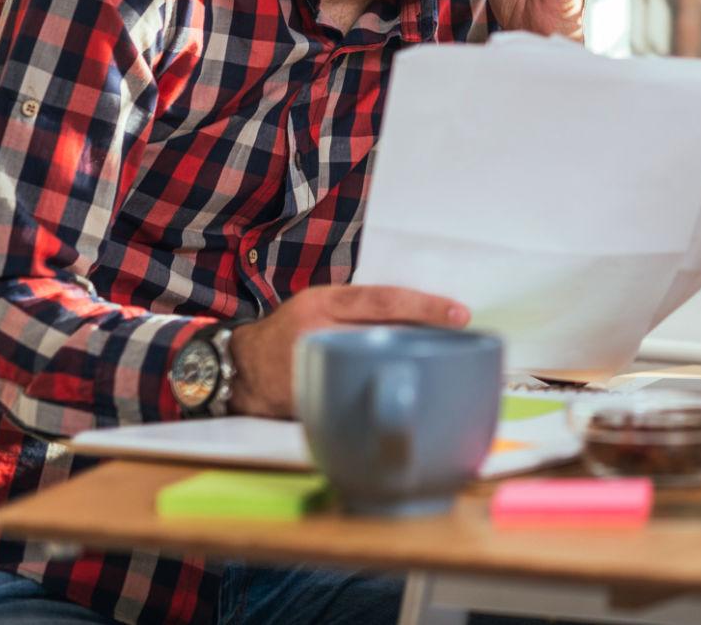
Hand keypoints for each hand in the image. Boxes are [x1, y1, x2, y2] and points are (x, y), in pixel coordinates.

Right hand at [227, 285, 469, 417]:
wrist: (238, 369)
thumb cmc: (292, 331)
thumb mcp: (320, 305)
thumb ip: (359, 310)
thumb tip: (420, 318)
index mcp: (324, 302)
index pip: (383, 300)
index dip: (425, 306)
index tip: (461, 315)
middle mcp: (318, 331)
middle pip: (384, 335)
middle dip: (425, 340)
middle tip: (460, 345)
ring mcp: (313, 368)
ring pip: (373, 369)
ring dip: (407, 370)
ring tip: (437, 371)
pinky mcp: (310, 400)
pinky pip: (353, 397)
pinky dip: (379, 396)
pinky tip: (400, 398)